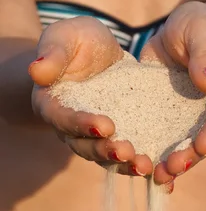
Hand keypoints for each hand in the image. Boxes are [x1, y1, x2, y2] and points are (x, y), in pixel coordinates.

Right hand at [29, 17, 152, 176]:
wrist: (99, 52)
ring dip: (126, 165)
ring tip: (146, 166)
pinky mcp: (122, 138)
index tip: (106, 125)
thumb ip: (54, 53)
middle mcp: (73, 129)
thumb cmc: (78, 42)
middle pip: (86, 147)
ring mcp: (98, 138)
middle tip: (127, 151)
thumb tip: (38, 71)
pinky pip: (131, 156)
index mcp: (53, 105)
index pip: (64, 119)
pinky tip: (162, 173)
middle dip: (107, 151)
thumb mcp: (66, 37)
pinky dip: (144, 165)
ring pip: (109, 158)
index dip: (83, 124)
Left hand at [140, 2, 205, 186]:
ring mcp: (196, 118)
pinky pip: (167, 140)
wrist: (183, 30)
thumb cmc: (201, 25)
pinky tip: (144, 173)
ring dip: (174, 163)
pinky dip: (158, 156)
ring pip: (189, 145)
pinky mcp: (173, 119)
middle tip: (173, 167)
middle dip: (192, 155)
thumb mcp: (204, 29)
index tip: (204, 146)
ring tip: (158, 176)